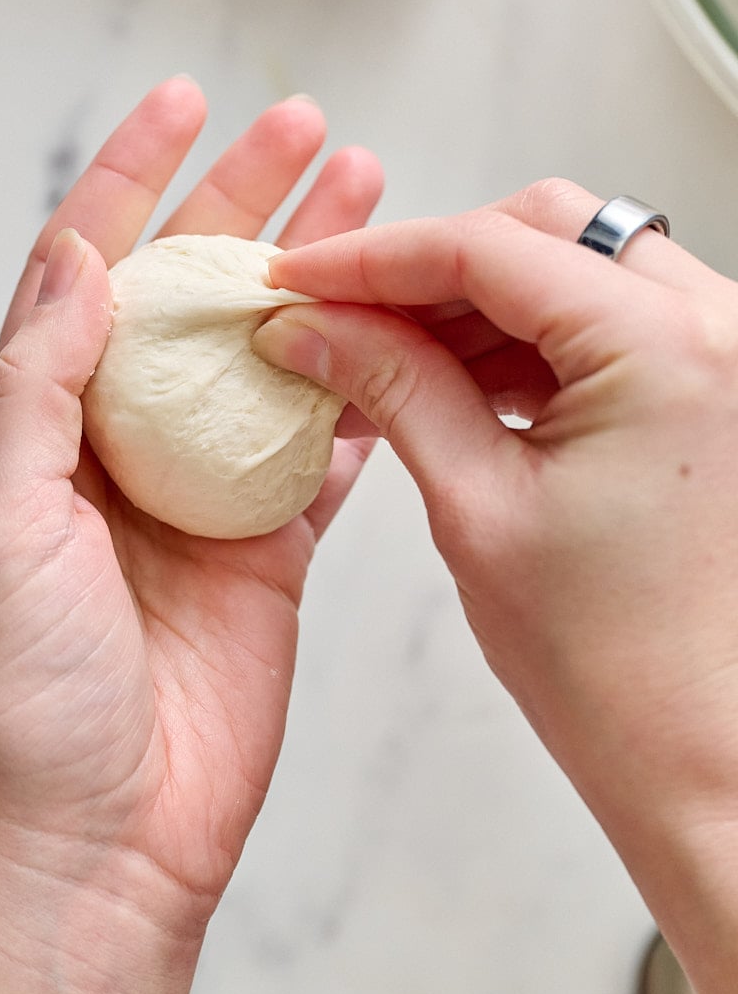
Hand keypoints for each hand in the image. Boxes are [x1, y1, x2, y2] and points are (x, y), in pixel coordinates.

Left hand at [0, 78, 382, 993]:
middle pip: (190, 292)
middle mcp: (122, 444)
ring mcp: (202, 490)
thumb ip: (34, 388)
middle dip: (247, 203)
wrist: (100, 843)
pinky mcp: (269, 547)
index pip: (84, 271)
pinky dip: (360, 389)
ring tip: (369, 195)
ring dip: (317, 276)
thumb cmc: (24, 702)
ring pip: (268, 352)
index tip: (178, 105)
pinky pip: (324, 447)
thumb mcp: (0, 527)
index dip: (128, 179)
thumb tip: (75, 259)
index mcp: (42, 428)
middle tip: (306, 129)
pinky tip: (394, 330)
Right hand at [256, 178, 737, 993]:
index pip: (490, 249)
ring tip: (378, 358)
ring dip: (472, 304)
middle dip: (427, 267)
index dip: (373, 259)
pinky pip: (604, 323)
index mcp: (669, 350)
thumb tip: (315, 326)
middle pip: (542, 232)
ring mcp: (726, 356)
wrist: (706, 761)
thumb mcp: (477, 508)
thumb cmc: (618, 669)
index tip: (299, 280)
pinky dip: (523, 340)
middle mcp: (720, 331)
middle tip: (336, 316)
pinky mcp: (712, 388)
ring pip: (573, 269)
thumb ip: (395, 387)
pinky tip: (447, 380)